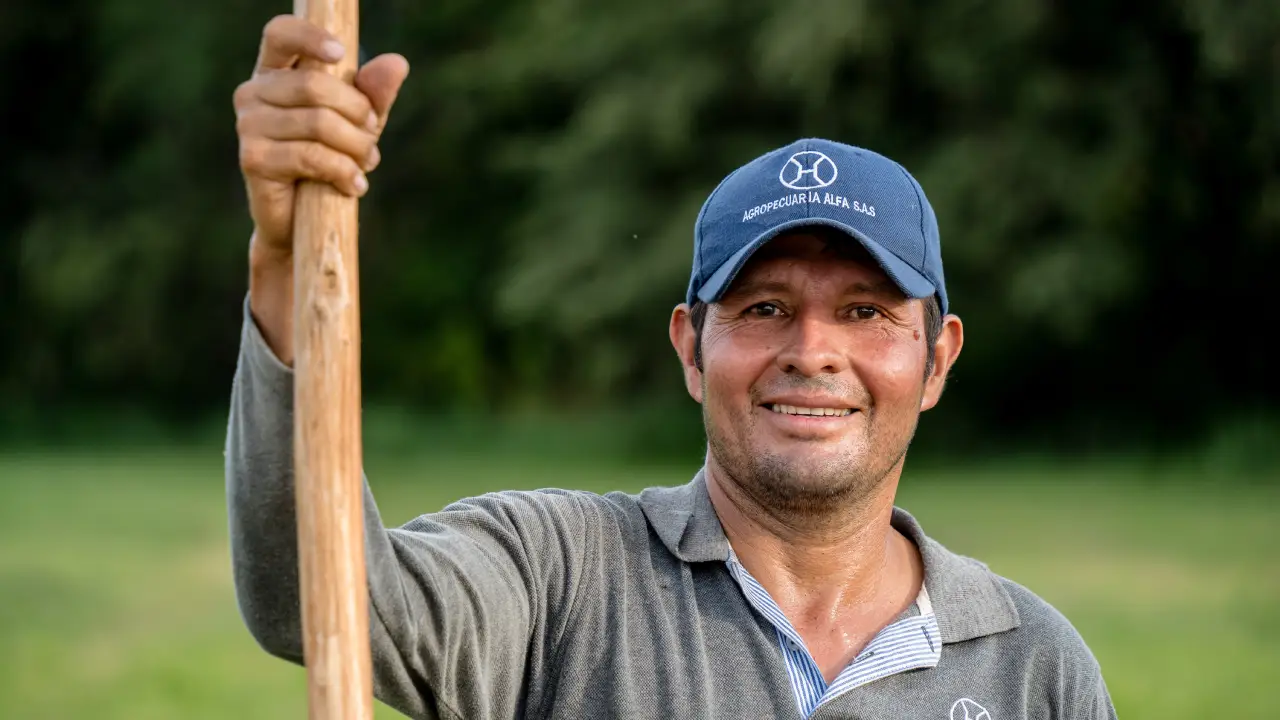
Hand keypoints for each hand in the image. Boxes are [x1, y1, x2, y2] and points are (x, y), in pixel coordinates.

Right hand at [234, 14, 409, 260]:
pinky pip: (311, 156)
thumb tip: (396, 63)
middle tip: (372, 138)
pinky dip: (343, 172)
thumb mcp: (358, 124)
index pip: (280, 34)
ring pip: (319, 123)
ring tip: (365, 165)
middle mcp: (253, 93)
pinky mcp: (253, 158)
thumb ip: (374, 94)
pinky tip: (355, 186)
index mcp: (274, 73)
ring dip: (355, 147)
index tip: (342, 54)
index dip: (309, 37)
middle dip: (357, 113)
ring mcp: (248, 125)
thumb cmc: (329, 162)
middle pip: (315, 85)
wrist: (302, 223)